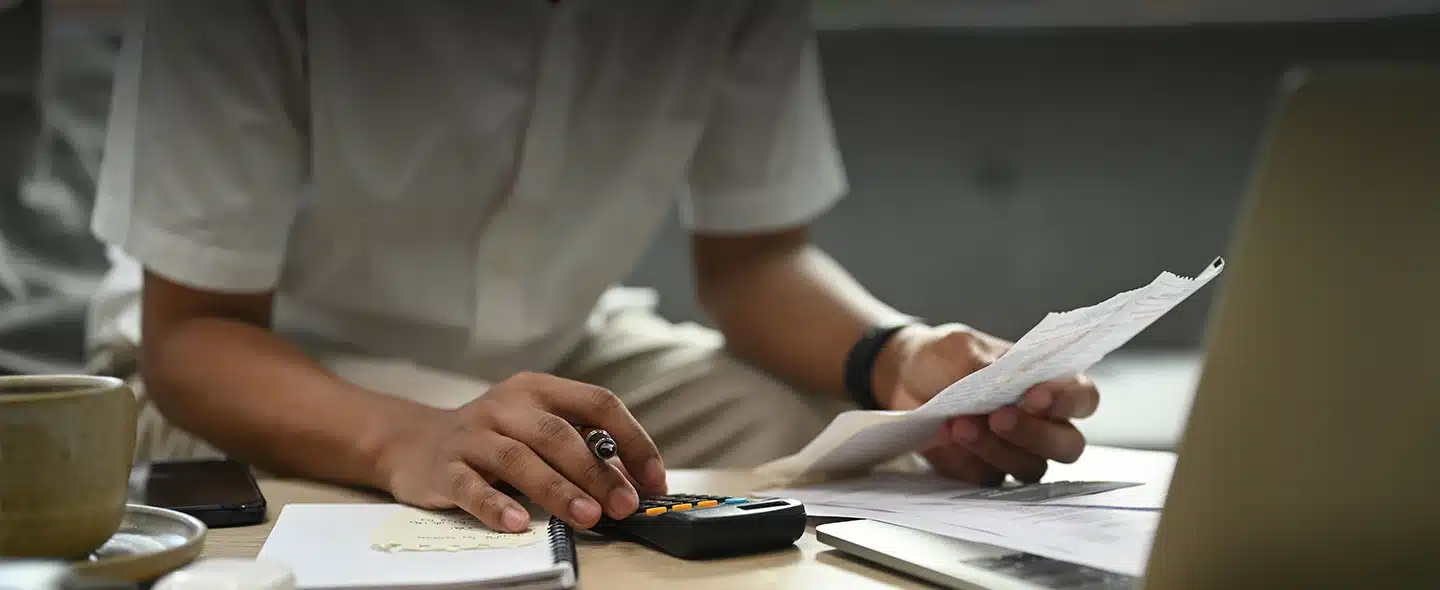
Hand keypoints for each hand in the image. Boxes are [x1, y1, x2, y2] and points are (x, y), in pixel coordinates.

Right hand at [376, 372, 667, 531]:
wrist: (413, 441)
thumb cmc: (493, 439)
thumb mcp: (535, 430)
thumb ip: (579, 448)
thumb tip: (629, 483)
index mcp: (539, 389)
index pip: (598, 403)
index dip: (633, 440)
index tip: (653, 479)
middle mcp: (506, 405)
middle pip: (559, 434)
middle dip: (596, 472)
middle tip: (624, 505)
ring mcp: (473, 434)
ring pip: (518, 459)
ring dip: (557, 490)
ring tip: (587, 518)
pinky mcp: (445, 467)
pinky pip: (471, 486)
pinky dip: (495, 504)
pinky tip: (517, 524)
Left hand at [878, 324, 1098, 484]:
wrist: (904, 377)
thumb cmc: (946, 357)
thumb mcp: (963, 348)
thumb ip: (987, 366)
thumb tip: (1001, 382)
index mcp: (1050, 385)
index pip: (1082, 398)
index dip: (1066, 401)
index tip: (1034, 396)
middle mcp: (1042, 423)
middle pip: (1067, 445)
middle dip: (1035, 434)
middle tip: (998, 418)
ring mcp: (1016, 452)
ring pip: (1030, 467)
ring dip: (996, 449)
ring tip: (961, 424)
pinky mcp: (985, 471)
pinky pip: (989, 478)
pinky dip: (968, 459)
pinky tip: (947, 437)